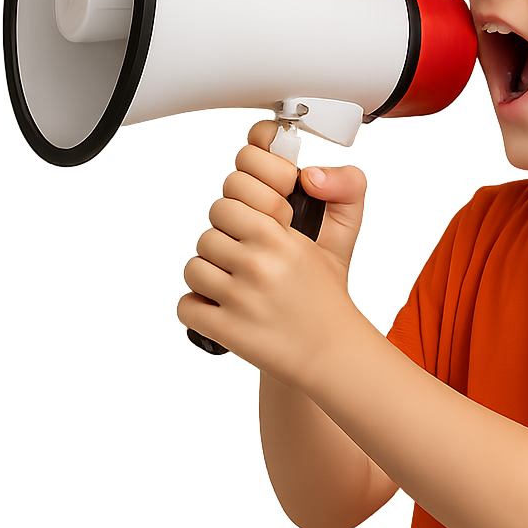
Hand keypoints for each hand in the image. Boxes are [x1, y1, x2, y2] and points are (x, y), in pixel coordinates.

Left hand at [177, 121, 368, 382]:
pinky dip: (199, 308)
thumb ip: (341, 194)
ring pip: (194, 268)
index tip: (245, 228)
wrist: (332, 352)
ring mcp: (240, 298)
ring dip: (208, 277)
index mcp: (279, 237)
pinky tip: (220, 308)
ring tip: (232, 286)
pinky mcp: (226, 329)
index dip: (235, 216)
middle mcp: (258, 264)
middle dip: (221, 246)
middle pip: (207, 235)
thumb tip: (309, 175)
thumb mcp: (339, 240)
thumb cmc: (327, 300)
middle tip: (240, 260)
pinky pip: (187, 305)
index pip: (227, 202)